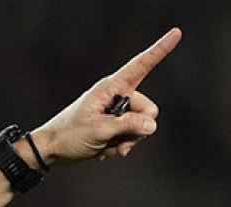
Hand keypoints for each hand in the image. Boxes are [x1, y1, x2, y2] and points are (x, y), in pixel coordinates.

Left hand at [33, 27, 181, 163]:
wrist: (53, 149)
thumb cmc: (69, 134)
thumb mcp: (99, 130)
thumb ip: (127, 126)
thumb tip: (151, 124)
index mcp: (111, 87)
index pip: (141, 65)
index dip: (160, 49)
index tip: (177, 33)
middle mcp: (117, 96)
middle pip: (148, 110)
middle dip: (137, 130)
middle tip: (115, 139)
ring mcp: (117, 112)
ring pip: (142, 127)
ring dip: (128, 141)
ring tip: (106, 145)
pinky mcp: (116, 126)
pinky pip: (132, 137)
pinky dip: (121, 146)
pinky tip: (104, 149)